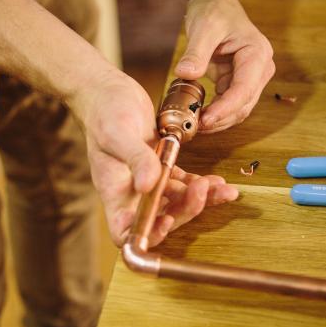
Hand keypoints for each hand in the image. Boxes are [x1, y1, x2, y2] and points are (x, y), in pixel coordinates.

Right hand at [73, 69, 237, 246]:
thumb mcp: (118, 133)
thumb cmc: (104, 110)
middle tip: (203, 191)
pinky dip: (199, 185)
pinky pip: (182, 184)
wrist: (107, 91)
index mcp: (114, 189)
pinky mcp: (158, 166)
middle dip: (185, 211)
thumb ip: (136, 158)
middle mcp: (130, 191)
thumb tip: (148, 185)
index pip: (125, 231)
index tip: (167, 221)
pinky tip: (216, 181)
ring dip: (200, 200)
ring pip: (176, 202)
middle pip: (159, 219)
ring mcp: (146, 180)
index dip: (147, 235)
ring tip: (222, 190)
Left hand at [175, 0, 274, 132]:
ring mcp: (250, 78)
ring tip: (194, 125)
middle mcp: (259, 69)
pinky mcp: (236, 82)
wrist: (215, 4)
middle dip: (221, 118)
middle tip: (195, 127)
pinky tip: (198, 116)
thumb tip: (185, 74)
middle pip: (243, 104)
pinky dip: (215, 112)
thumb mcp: (204, 28)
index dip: (226, 107)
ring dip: (218, 120)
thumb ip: (196, 53)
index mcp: (257, 54)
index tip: (206, 119)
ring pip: (237, 109)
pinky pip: (228, 104)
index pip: (244, 89)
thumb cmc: (214, 11)